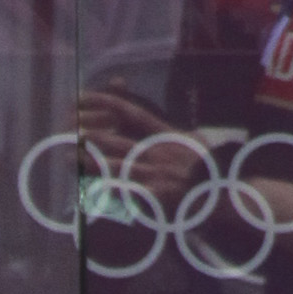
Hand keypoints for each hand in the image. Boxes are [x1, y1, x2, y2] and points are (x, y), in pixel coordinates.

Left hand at [76, 91, 204, 204]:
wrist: (222, 191)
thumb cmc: (207, 167)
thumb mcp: (193, 140)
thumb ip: (170, 131)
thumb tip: (155, 122)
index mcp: (165, 134)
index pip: (134, 113)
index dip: (111, 103)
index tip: (92, 97)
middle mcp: (157, 151)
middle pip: (119, 140)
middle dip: (93, 135)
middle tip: (70, 131)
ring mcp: (156, 173)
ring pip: (118, 165)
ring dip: (92, 162)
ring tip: (70, 158)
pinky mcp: (156, 196)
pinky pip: (128, 194)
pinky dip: (108, 191)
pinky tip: (90, 190)